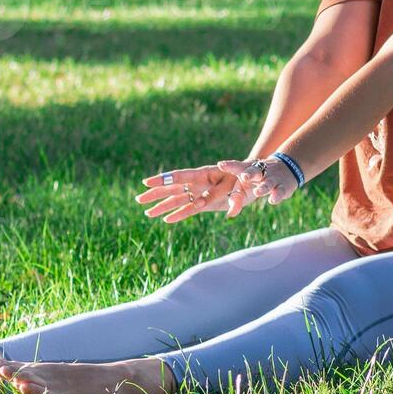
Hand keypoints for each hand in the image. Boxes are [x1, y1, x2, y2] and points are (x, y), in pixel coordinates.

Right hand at [135, 163, 249, 223]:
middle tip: (138, 199)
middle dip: (156, 194)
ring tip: (146, 213)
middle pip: (173, 189)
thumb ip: (225, 194)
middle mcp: (199, 183)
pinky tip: (165, 219)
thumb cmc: (246, 178)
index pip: (180, 176)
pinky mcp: (205, 203)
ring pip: (177, 200)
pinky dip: (177, 214)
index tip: (146, 182)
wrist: (254, 180)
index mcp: (204, 174)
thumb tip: (213, 205)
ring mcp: (200, 193)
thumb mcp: (238, 184)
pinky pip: (188, 209)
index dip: (163, 179)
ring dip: (162, 206)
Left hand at [216, 157, 299, 212]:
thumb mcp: (247, 185)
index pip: (238, 166)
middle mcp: (261, 173)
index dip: (230, 166)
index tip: (221, 165)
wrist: (286, 168)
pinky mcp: (283, 186)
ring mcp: (273, 179)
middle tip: (244, 177)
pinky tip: (272, 200)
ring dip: (263, 187)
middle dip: (249, 174)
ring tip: (257, 192)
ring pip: (268, 183)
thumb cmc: (258, 179)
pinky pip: (280, 191)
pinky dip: (276, 196)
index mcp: (249, 169)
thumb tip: (229, 214)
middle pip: (254, 171)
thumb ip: (237, 198)